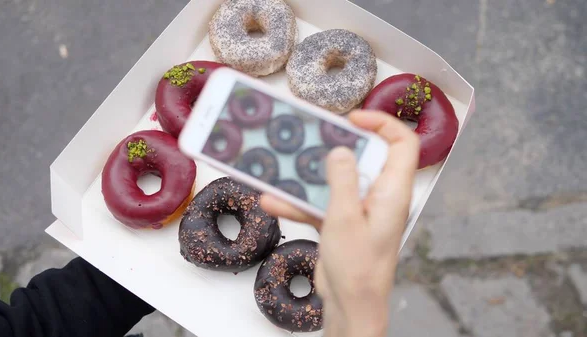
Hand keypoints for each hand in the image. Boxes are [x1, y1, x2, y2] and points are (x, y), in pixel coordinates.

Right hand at [261, 110, 419, 336]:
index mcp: (392, 191)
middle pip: (364, 157)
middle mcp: (379, 196)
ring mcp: (359, 209)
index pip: (402, 144)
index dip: (382, 123)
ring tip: (283, 166)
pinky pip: (321, 202)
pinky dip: (299, 202)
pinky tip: (273, 200)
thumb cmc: (357, 268)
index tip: (352, 118)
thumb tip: (342, 149)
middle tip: (311, 136)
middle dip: (335, 145)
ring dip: (310, 175)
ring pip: (337, 179)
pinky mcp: (342, 221)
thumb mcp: (344, 219)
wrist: (351, 307)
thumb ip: (343, 181)